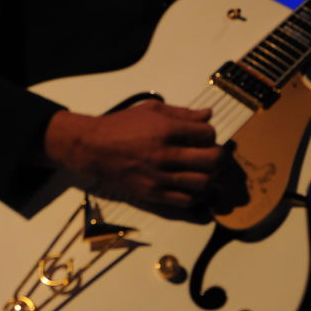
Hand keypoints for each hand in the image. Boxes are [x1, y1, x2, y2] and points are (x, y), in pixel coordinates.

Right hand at [43, 100, 222, 210]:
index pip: (207, 133)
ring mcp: (159, 177)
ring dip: (209, 177)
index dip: (210, 134)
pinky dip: (195, 195)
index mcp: (165, 130)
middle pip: (211, 160)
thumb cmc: (121, 125)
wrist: (92, 148)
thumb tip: (208, 115)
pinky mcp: (152, 194)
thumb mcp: (150, 109)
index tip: (204, 136)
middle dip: (218, 157)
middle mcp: (164, 154)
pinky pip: (185, 201)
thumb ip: (181, 113)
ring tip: (203, 172)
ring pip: (202, 183)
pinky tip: (191, 187)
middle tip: (212, 155)